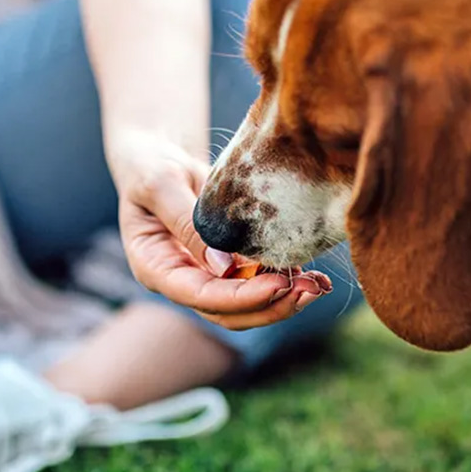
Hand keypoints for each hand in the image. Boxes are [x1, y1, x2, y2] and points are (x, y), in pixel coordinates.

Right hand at [106, 128, 329, 329]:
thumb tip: (223, 267)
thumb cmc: (151, 165)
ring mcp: (205, 276)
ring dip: (283, 300)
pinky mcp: (227, 266)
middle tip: (310, 290)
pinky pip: (257, 283)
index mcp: (155, 268)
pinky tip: (314, 275)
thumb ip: (186, 223)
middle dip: (270, 306)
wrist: (159, 158)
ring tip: (319, 285)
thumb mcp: (161, 184)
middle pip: (227, 312)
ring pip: (246, 306)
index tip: (279, 284)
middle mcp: (181, 281)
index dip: (241, 297)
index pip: (200, 296)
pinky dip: (286, 282)